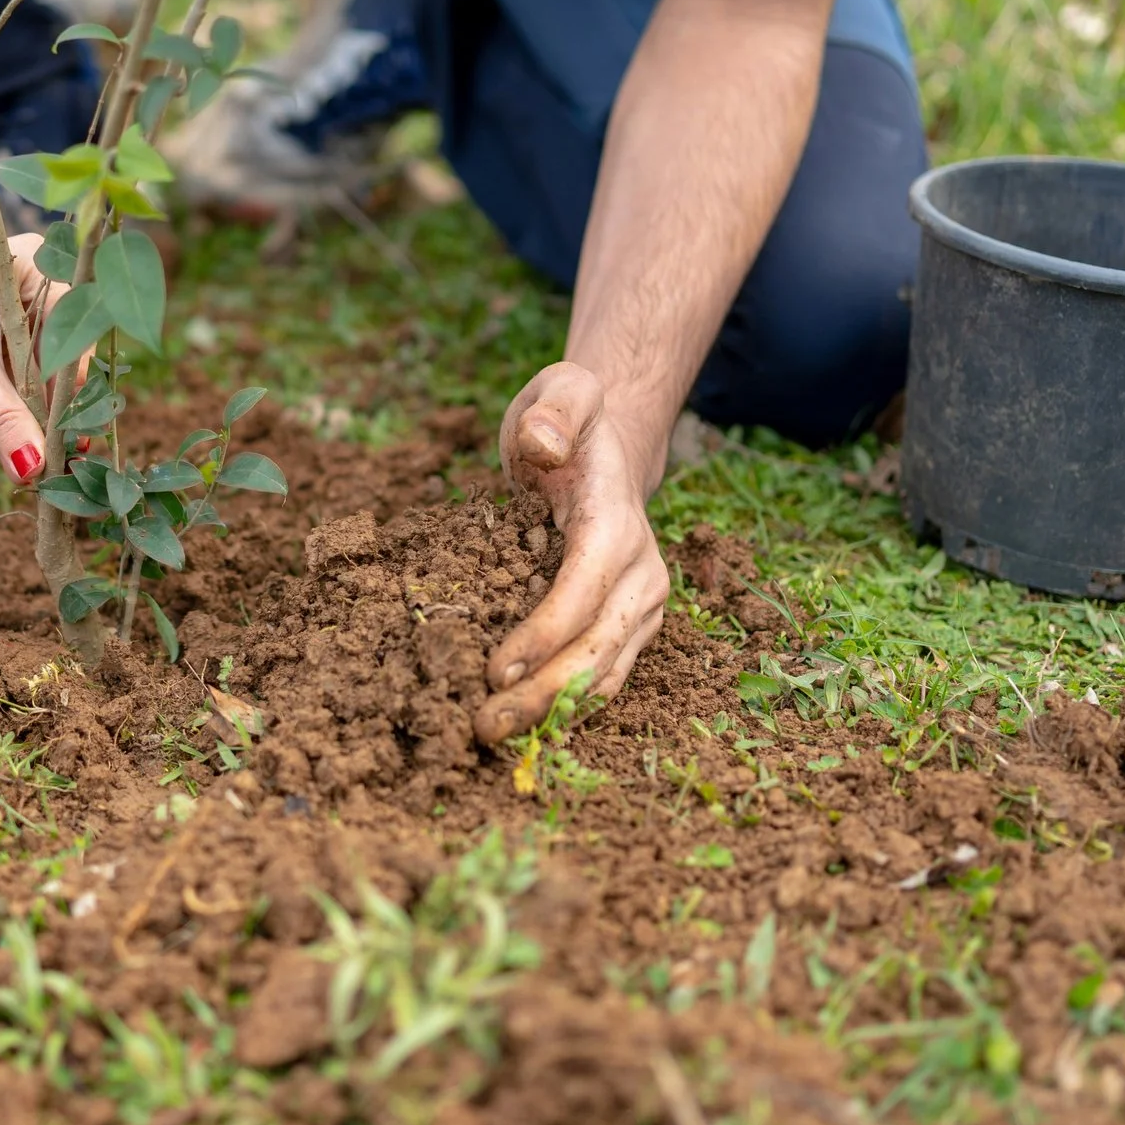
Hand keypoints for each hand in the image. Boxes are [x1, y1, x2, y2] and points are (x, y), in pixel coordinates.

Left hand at [0, 236, 58, 482]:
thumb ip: (5, 419)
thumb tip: (35, 469)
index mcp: (41, 269)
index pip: (76, 337)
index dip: (75, 391)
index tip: (72, 440)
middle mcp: (36, 281)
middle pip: (64, 354)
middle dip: (57, 406)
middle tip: (62, 457)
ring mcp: (18, 304)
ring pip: (42, 365)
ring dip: (38, 408)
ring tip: (44, 457)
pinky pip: (21, 365)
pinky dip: (19, 399)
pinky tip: (23, 437)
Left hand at [474, 362, 670, 743]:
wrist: (609, 446)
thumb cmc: (570, 421)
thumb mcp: (562, 390)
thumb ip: (556, 408)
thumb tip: (543, 445)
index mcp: (618, 524)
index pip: (584, 591)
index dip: (544, 635)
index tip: (494, 668)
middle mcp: (643, 574)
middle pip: (596, 649)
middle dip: (541, 693)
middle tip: (481, 725)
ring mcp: (642, 606)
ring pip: (601, 674)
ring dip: (549, 712)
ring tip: (490, 733)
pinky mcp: (629, 626)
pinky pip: (600, 677)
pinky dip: (563, 706)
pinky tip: (520, 724)